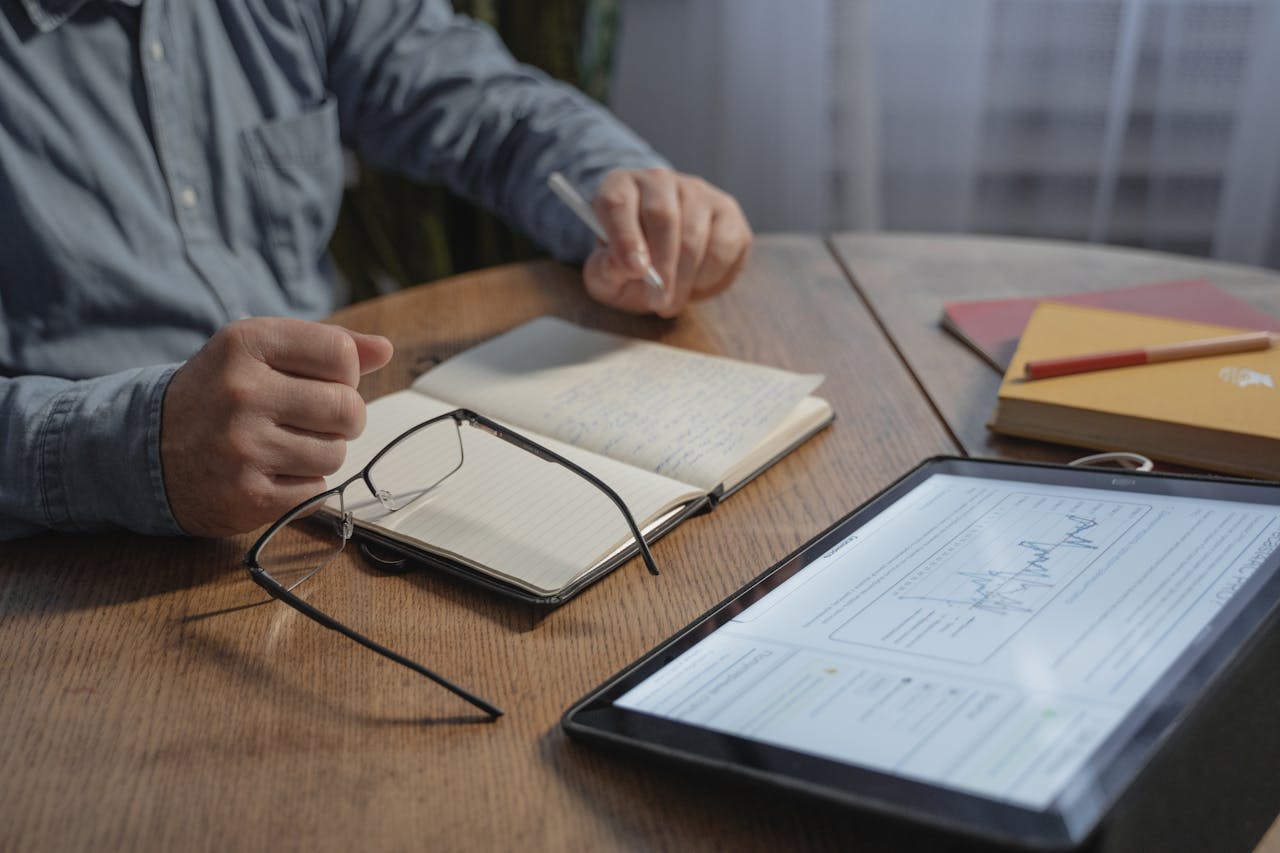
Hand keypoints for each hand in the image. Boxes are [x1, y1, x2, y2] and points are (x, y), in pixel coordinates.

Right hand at [160, 317, 392, 536]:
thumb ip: (324, 345)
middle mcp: (241, 392)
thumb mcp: (259, 352)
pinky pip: (317, 491)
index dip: (345, 373)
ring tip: (285, 445)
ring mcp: (242, 446)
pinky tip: (271, 472)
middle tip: (314, 420)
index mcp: (246, 343)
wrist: (148, 450)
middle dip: (343, 418)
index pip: (341, 354)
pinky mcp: (248, 495)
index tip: (323, 381)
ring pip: (336, 453)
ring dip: (322, 453)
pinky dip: (304, 485)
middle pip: (348, 408)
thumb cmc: (221, 394)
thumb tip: (384, 350)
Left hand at [582, 168, 751, 317]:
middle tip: (658, 302)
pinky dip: (710, 276)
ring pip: (695, 235)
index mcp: (619, 188)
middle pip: (663, 217)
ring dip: (685, 279)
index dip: (625, 236)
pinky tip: (694, 285)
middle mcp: (658, 181)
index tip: (635, 270)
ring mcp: (697, 192)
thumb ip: (605, 271)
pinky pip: (724, 246)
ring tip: (672, 302)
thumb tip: (622, 265)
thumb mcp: (604, 275)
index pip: (617, 202)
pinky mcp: (727, 211)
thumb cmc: (629, 265)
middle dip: (662, 267)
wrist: (660, 262)